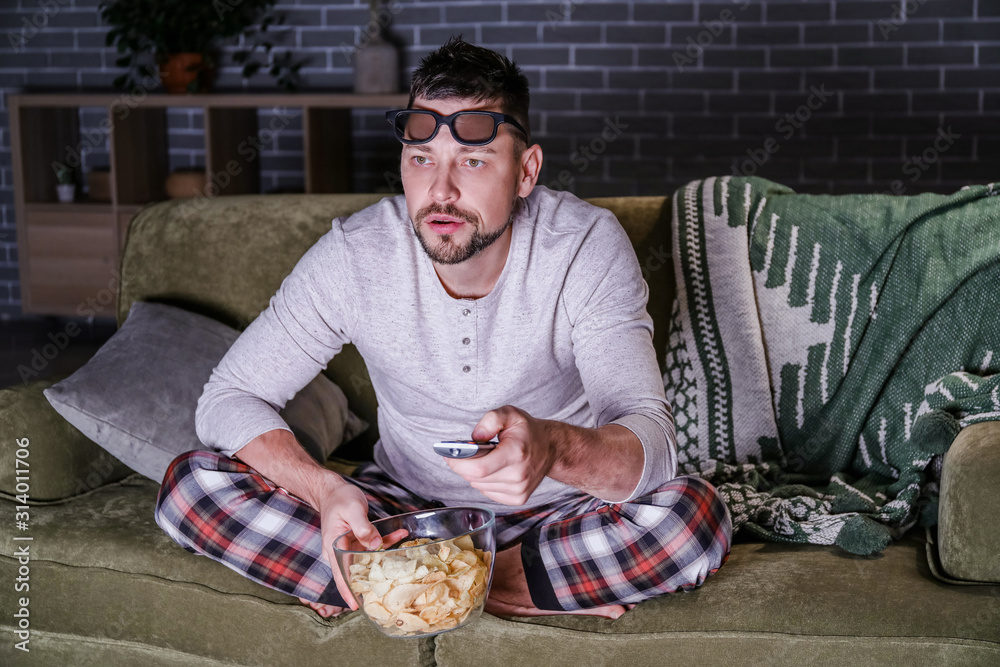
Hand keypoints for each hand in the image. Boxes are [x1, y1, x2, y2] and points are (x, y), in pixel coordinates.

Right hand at [313, 479, 405, 610]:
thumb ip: (363, 527)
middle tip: (390, 590)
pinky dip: (387, 540)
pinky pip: (374, 544)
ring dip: (386, 556)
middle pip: (356, 571)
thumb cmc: (339, 499)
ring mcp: (351, 545)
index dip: (347, 591)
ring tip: (406, 558)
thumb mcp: (352, 509)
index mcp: (334, 546)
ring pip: (369, 558)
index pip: (340, 574)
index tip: (354, 606)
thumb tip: (374, 544)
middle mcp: (341, 550)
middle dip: (372, 581)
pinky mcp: (359, 539)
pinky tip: (402, 533)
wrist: (334, 490)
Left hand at [446, 405, 556, 505]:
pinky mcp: (518, 498)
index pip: (479, 468)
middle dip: (463, 465)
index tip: (449, 455)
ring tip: (484, 459)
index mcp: (516, 453)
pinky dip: (484, 482)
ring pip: (480, 486)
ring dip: (475, 474)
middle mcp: (519, 475)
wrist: (551, 448)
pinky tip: (493, 470)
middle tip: (463, 453)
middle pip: (476, 478)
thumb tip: (475, 437)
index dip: (458, 463)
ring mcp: (519, 490)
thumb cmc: (527, 431)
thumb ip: (490, 419)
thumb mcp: (510, 413)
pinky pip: (488, 492)